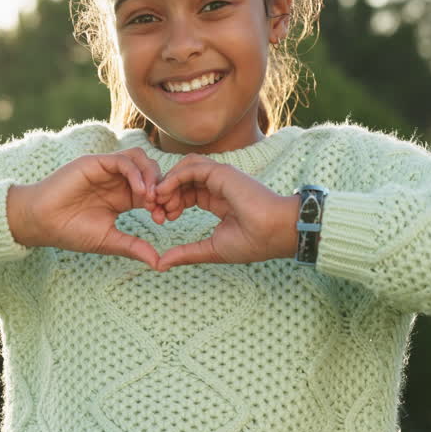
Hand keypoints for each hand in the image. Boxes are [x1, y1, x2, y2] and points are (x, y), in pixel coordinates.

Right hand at [14, 148, 162, 268]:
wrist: (41, 223)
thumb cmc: (71, 232)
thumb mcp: (109, 241)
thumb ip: (134, 247)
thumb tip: (160, 264)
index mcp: (123, 196)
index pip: (154, 189)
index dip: (163, 201)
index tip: (163, 219)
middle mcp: (117, 180)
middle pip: (151, 170)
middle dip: (162, 187)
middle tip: (161, 207)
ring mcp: (106, 169)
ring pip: (140, 159)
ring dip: (151, 176)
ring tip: (151, 198)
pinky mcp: (94, 163)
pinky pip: (122, 160)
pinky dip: (136, 173)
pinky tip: (139, 191)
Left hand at [152, 154, 298, 271]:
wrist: (275, 233)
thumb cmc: (252, 242)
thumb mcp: (211, 249)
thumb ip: (186, 252)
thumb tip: (160, 264)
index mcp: (217, 200)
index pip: (185, 193)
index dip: (170, 203)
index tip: (162, 220)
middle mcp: (218, 185)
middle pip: (181, 179)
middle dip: (164, 193)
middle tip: (155, 211)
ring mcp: (220, 176)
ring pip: (184, 168)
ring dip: (167, 183)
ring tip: (158, 202)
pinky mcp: (222, 172)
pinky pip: (191, 167)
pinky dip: (174, 177)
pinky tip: (165, 193)